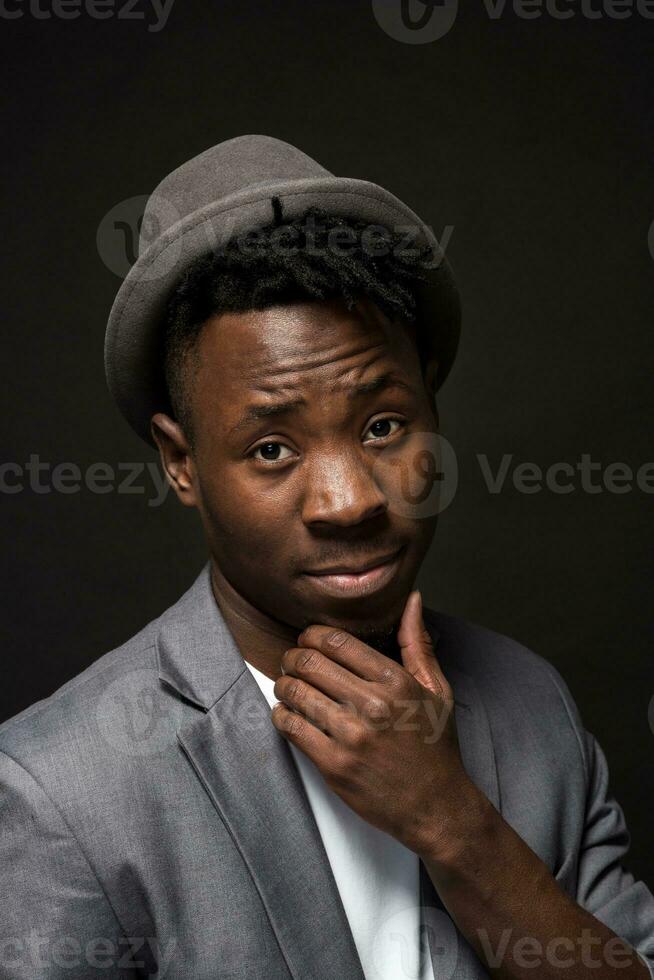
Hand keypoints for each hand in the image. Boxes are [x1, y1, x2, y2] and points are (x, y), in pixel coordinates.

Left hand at [270, 590, 477, 856]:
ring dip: (284, 685)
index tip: (307, 640)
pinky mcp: (334, 765)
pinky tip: (290, 714)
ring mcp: (352, 736)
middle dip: (292, 657)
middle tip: (291, 662)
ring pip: (295, 692)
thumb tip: (412, 599)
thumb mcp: (436, 689)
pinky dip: (282, 715)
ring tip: (288, 686)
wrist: (435, 806)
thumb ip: (417, 643)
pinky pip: (291, 728)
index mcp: (396, 681)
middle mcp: (373, 705)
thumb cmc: (435, 746)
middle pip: (309, 662)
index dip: (311, 635)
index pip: (336, 640)